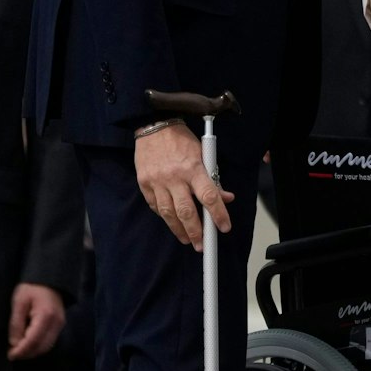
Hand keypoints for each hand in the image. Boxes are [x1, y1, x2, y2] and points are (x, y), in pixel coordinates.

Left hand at [7, 282, 65, 359]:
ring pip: (47, 347)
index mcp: (45, 316)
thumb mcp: (19, 303)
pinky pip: (49, 342)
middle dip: (26, 354)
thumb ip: (16, 323)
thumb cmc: (31, 288)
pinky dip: (38, 347)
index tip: (10, 355)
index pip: (33, 340)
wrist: (48, 279)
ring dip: (32, 352)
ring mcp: (60, 324)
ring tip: (18, 350)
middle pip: (42, 347)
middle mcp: (56, 323)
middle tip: (12, 354)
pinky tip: (28, 344)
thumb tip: (14, 343)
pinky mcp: (60, 325)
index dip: (21, 351)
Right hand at [134, 122, 232, 249]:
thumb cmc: (182, 140)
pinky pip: (155, 206)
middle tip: (202, 244)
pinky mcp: (144, 184)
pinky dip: (165, 216)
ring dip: (179, 230)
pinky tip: (172, 222)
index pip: (209, 196)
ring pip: (168, 213)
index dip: (218, 215)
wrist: (154, 126)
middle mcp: (175, 177)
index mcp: (193, 168)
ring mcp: (157, 181)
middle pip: (186, 211)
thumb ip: (213, 178)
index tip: (224, 227)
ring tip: (187, 240)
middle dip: (196, 231)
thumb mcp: (203, 153)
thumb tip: (226, 198)